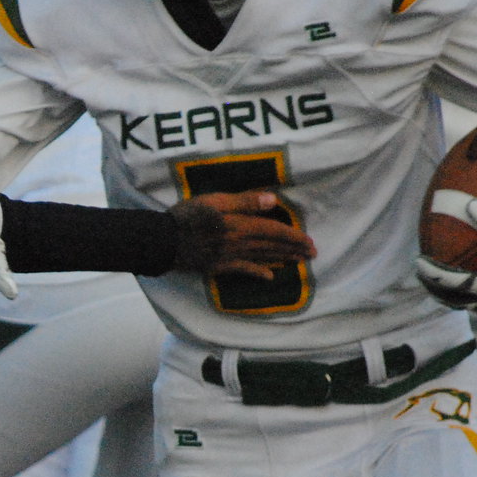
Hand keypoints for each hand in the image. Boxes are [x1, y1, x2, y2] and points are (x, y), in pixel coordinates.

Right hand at [170, 191, 315, 277]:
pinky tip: (270, 276)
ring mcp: (229, 257)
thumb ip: (244, 201)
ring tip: (299, 261)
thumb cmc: (187, 216)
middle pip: (272, 246)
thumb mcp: (214, 201)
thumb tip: (273, 201)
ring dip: (282, 259)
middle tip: (313, 254)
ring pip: (262, 258)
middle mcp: (239, 243)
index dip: (294, 236)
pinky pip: (243, 270)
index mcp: (240, 225)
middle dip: (294, 249)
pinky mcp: (219, 266)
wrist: (163, 241)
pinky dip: (258, 273)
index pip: (274, 231)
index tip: (310, 241)